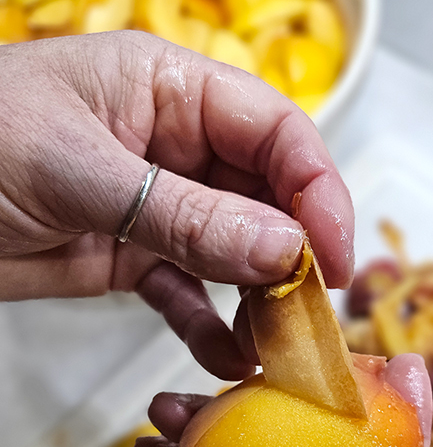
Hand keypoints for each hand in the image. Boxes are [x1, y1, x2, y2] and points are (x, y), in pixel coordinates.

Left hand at [0, 32, 353, 379]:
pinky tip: (222, 357)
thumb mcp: (83, 173)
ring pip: (234, 250)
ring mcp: (156, 204)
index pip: (276, 132)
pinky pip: (186, 290)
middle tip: (311, 315)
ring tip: (272, 346)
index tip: (336, 256)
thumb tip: (285, 250)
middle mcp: (176, 144)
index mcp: (172, 89)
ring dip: (257, 299)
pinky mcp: (131, 255)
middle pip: (267, 197)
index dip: (318, 191)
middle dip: (294, 256)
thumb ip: (188, 214)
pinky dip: (206, 324)